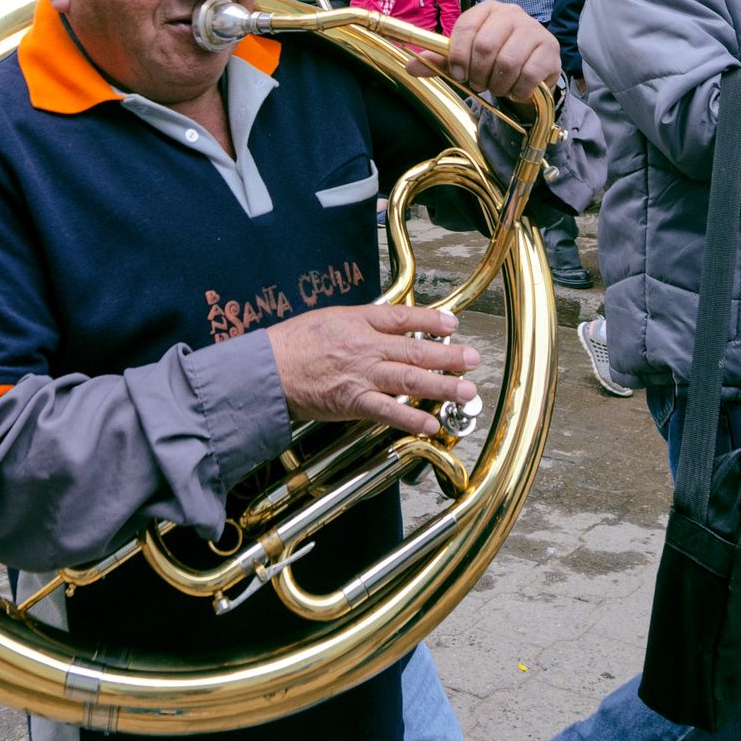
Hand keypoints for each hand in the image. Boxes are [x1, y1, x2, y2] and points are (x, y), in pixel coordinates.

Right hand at [268, 302, 480, 435]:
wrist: (267, 369)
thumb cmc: (292, 344)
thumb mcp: (329, 319)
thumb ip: (360, 322)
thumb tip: (389, 325)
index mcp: (358, 321)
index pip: (403, 317)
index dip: (432, 320)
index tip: (453, 323)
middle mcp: (365, 346)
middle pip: (415, 350)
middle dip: (449, 356)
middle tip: (473, 359)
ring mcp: (361, 375)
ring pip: (410, 379)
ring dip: (442, 386)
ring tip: (465, 390)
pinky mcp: (352, 401)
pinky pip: (389, 411)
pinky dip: (412, 418)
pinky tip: (431, 423)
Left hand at [444, 2, 559, 105]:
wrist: (531, 68)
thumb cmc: (494, 59)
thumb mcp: (466, 57)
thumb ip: (440, 60)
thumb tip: (410, 67)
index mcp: (487, 9)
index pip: (465, 28)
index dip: (457, 56)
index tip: (458, 74)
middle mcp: (512, 13)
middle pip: (485, 46)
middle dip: (478, 73)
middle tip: (479, 84)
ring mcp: (534, 29)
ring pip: (507, 62)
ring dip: (498, 84)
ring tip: (497, 87)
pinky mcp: (550, 49)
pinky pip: (529, 75)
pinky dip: (518, 90)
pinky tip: (516, 89)